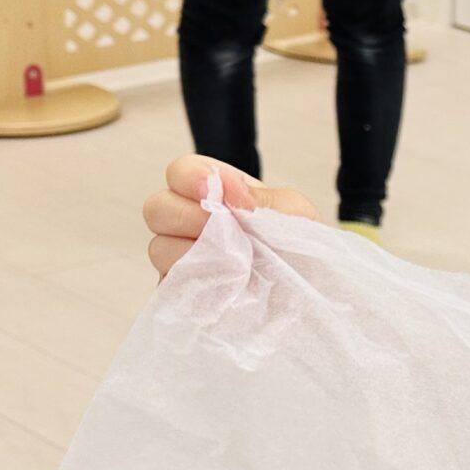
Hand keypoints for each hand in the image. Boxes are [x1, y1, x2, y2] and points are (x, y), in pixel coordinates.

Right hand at [144, 154, 316, 279]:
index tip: (211, 192)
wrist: (313, 297)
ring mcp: (186, 260)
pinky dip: (197, 283)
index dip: (189, 178)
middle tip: (224, 232)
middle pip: (157, 208)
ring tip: (235, 265)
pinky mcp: (186, 295)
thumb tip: (228, 188)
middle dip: (187, 216)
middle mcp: (193, 224)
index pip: (180, 172)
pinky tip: (227, 285)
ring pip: (159, 248)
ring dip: (195, 254)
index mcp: (219, 195)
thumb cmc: (302, 252)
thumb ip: (262, 199)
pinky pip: (171, 286)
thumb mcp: (295, 216)